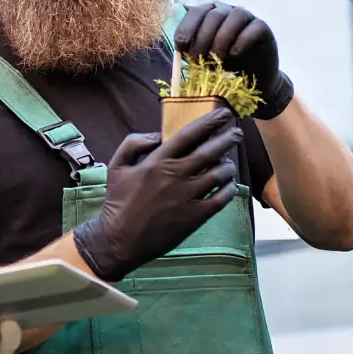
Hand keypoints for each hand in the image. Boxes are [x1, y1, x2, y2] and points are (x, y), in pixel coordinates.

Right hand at [73, 108, 240, 281]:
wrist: (120, 239)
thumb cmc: (118, 202)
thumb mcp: (116, 166)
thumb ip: (133, 143)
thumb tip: (157, 135)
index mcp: (157, 161)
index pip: (189, 135)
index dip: (209, 122)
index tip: (223, 114)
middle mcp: (175, 175)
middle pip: (210, 151)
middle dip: (227, 139)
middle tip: (236, 133)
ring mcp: (188, 196)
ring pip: (219, 174)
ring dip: (228, 165)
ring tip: (229, 162)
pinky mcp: (196, 216)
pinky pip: (222, 198)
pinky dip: (229, 188)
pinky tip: (229, 185)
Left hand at [174, 2, 293, 118]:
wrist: (249, 81)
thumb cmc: (220, 66)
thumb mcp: (200, 56)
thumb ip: (187, 46)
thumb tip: (175, 42)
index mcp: (208, 13)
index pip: (195, 12)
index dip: (186, 28)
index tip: (180, 47)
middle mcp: (227, 10)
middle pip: (213, 14)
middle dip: (202, 38)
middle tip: (197, 59)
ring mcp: (247, 17)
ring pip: (234, 16)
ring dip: (221, 39)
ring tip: (216, 59)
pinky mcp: (263, 28)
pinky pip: (254, 27)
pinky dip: (242, 41)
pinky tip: (234, 55)